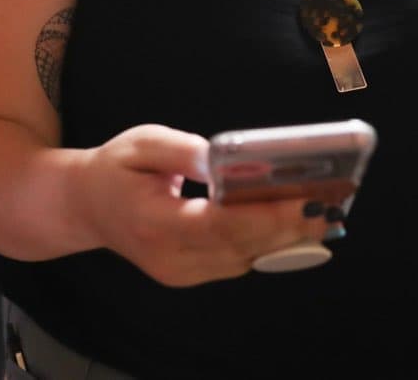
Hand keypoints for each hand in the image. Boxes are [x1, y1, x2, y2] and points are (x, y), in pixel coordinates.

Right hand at [71, 124, 334, 287]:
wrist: (85, 206)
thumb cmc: (115, 168)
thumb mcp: (144, 142)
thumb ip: (186, 151)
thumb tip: (228, 158)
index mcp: (152, 222)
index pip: (217, 225)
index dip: (264, 215)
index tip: (304, 199)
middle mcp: (168, 258)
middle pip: (239, 247)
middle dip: (289, 225)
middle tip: (333, 201)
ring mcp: (179, 273)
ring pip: (244, 258)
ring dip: (286, 236)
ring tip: (326, 208)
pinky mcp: (189, 275)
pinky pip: (237, 260)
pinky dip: (267, 242)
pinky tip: (296, 220)